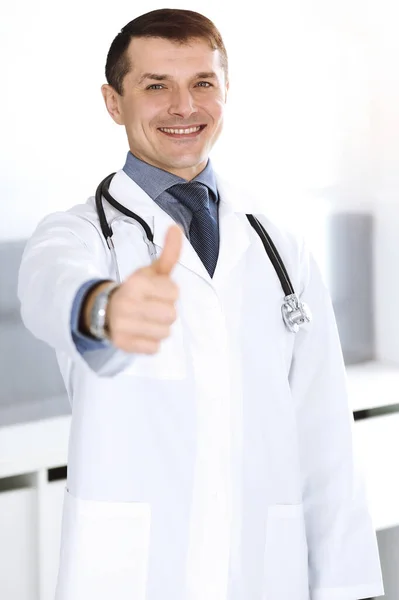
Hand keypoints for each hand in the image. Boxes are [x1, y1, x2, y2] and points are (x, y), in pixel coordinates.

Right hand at [106, 224, 182, 353]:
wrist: (104, 310)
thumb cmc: (136, 290)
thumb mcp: (151, 271)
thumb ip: (168, 252)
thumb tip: (176, 227)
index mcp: (136, 283)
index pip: (174, 293)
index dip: (169, 293)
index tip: (155, 292)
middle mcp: (128, 303)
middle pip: (172, 315)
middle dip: (165, 311)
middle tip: (151, 307)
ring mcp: (124, 325)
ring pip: (165, 333)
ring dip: (159, 328)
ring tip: (146, 320)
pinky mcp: (123, 344)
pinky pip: (154, 348)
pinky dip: (151, 342)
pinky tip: (141, 332)